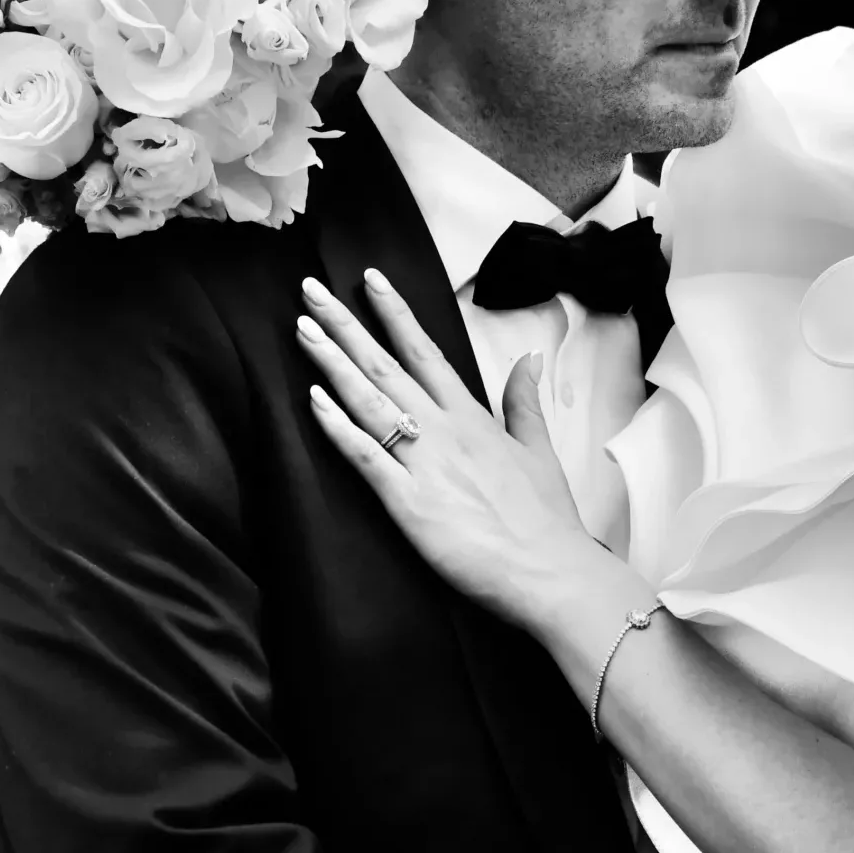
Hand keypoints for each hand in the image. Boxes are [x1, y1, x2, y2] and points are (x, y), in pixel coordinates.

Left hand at [297, 269, 611, 630]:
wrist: (550, 571)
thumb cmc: (546, 520)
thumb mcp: (538, 450)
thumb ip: (524, 402)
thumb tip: (529, 359)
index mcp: (472, 418)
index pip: (426, 352)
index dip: (395, 314)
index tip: (369, 280)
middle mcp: (444, 431)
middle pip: (386, 366)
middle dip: (346, 326)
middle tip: (310, 291)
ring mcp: (424, 465)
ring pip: (369, 402)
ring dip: (333, 364)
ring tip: (303, 330)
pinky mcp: (409, 503)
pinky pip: (366, 458)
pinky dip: (339, 428)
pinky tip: (314, 400)